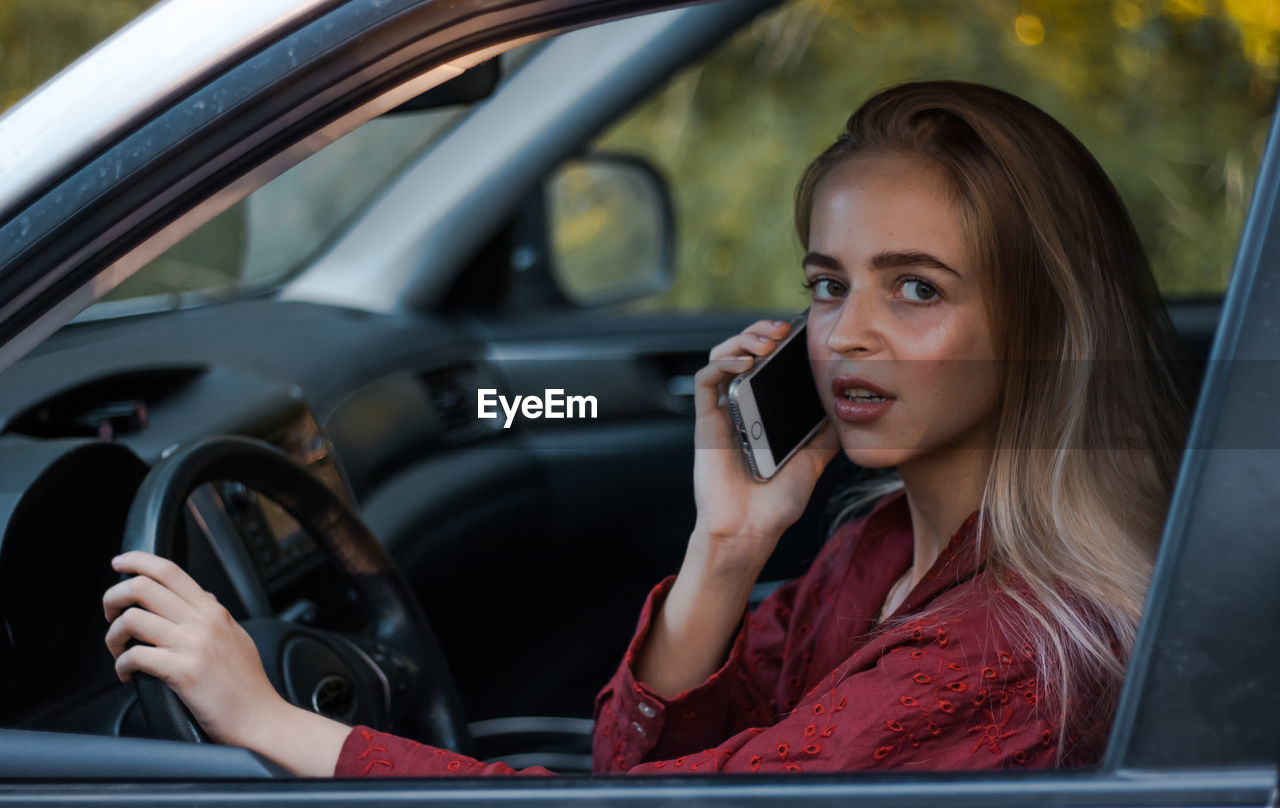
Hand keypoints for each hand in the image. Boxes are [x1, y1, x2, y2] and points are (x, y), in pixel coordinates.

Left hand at [103, 551, 287, 747]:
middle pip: (144, 587)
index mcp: (214, 611)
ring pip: (132, 619)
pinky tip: (127, 674)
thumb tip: (202, 597)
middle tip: (109, 613)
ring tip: (118, 651)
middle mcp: (203, 622)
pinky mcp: (183, 672)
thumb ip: (216, 615)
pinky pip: (135, 656)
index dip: (138, 561)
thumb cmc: (248, 685)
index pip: (170, 571)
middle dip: (114, 596)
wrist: (261, 718)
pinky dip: (121, 665)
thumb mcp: (237, 637)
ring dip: (113, 635)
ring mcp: (193, 645)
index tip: (120, 563)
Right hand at [691, 318, 838, 569]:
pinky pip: (705, 380)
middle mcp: (741, 406)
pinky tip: (746, 363)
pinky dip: (724, 362)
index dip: (780, 342)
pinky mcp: (706, 421)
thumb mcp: (814, 459)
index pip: (768, 363)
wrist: (751, 531)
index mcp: (764, 412)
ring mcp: (723, 412)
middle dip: (761, 331)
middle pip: (743, 351)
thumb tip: (848, 405)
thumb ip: (826, 432)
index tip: (803, 333)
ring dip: (742, 339)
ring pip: (721, 356)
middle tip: (783, 329)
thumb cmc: (777, 502)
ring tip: (766, 342)